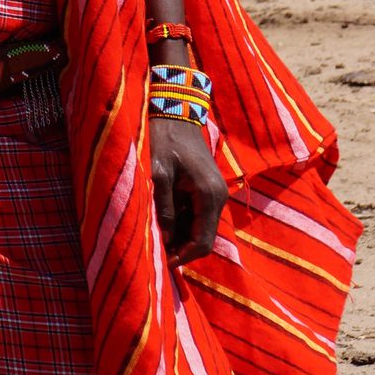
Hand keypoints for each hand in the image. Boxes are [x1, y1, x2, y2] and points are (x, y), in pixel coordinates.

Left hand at [149, 118, 227, 265]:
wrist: (176, 111)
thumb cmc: (165, 139)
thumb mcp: (158, 174)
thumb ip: (163, 208)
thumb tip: (165, 240)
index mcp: (209, 195)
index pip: (203, 242)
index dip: (183, 257)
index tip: (161, 262)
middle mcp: (218, 196)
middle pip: (203, 238)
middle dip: (181, 247)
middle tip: (155, 248)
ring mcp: (215, 192)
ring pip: (200, 228)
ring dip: (180, 235)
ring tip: (155, 232)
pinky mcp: (208, 188)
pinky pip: (197, 215)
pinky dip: (182, 222)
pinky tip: (162, 216)